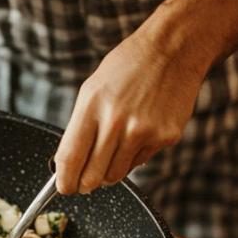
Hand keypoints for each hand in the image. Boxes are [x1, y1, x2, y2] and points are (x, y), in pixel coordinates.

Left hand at [55, 25, 205, 195]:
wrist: (173, 50)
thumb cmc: (128, 68)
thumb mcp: (93, 89)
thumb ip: (81, 126)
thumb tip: (70, 164)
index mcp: (92, 106)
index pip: (70, 158)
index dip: (64, 180)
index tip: (64, 187)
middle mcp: (116, 121)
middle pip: (92, 177)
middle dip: (85, 185)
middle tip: (84, 183)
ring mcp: (142, 132)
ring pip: (116, 175)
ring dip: (109, 172)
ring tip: (114, 150)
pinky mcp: (164, 137)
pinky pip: (140, 162)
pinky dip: (134, 156)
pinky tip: (138, 133)